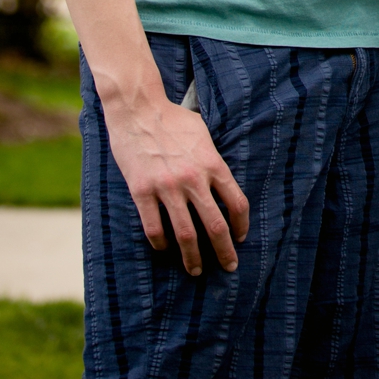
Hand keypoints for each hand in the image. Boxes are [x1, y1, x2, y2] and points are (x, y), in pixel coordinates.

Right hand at [104, 85, 250, 276]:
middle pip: (215, 226)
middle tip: (228, 267)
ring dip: (193, 258)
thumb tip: (223, 182)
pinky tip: (163, 248)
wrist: (136, 107)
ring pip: (185, 234)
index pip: (237, 204)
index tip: (239, 238)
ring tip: (195, 270)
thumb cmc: (171, 118)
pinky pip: (154, 227)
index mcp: (212, 163)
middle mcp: (193, 178)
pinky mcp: (142, 189)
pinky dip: (160, 243)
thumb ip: (214, 158)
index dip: (241, 226)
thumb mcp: (203, 133)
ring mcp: (166, 186)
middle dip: (224, 252)